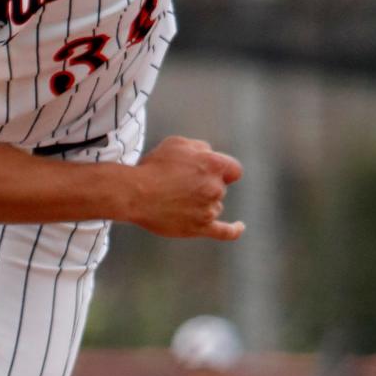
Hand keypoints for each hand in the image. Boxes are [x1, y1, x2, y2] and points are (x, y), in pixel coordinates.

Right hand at [128, 136, 243, 239]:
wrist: (135, 194)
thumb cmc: (153, 166)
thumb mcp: (177, 143)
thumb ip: (200, 147)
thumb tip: (210, 156)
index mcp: (214, 164)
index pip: (233, 169)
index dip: (221, 170)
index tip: (206, 172)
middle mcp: (216, 187)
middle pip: (220, 188)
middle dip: (204, 185)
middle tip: (178, 185)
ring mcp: (209, 209)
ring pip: (215, 206)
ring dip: (202, 203)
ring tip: (175, 200)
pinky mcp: (200, 228)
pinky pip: (224, 232)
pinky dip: (234, 230)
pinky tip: (240, 226)